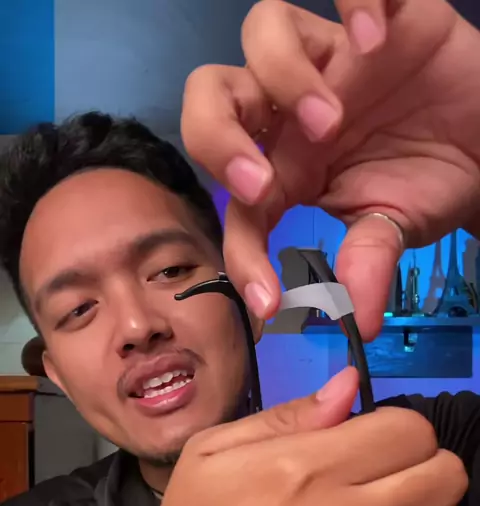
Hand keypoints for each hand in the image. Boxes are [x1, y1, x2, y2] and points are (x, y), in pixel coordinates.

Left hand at [182, 0, 479, 338]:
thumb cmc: (429, 183)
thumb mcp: (393, 230)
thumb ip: (367, 264)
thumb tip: (361, 322)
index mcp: (287, 167)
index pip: (238, 205)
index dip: (242, 252)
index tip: (269, 299)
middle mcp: (293, 110)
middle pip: (211, 94)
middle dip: (218, 138)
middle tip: (262, 182)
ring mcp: (332, 58)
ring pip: (262, 30)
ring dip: (285, 78)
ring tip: (333, 119)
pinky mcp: (381, 17)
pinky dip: (354, 0)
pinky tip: (376, 40)